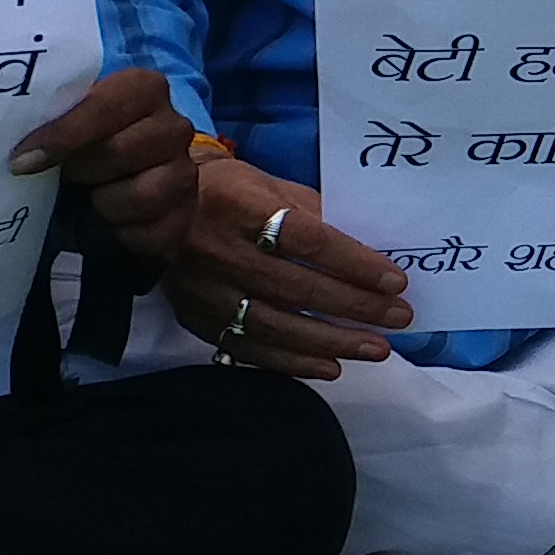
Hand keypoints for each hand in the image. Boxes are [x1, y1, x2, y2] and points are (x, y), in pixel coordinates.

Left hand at [8, 69, 195, 269]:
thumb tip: (9, 136)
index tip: (22, 160)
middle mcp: (173, 127)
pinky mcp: (186, 215)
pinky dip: (122, 234)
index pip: (107, 104)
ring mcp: (185, 172)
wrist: (113, 183)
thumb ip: (49, 115)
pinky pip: (153, 232)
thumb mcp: (65, 121)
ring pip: (142, 196)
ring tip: (91, 200)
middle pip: (121, 152)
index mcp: (143, 90)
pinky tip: (111, 225)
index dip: (63, 134)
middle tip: (65, 178)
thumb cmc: (81, 146)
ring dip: (104, 205)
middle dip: (81, 171)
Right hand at [170, 157, 412, 380]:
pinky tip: (330, 368)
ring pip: (275, 325)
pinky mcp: (195, 319)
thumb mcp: (272, 186)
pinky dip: (293, 362)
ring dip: (332, 342)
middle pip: (295, 287)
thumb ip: (317, 215)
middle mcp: (217, 250)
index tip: (396, 281)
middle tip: (400, 318)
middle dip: (354, 307)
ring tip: (377, 349)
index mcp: (239, 206)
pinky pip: (249, 348)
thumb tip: (370, 251)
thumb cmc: (229, 191)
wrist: (155, 210)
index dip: (354, 263)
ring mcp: (203, 290)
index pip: (306, 240)